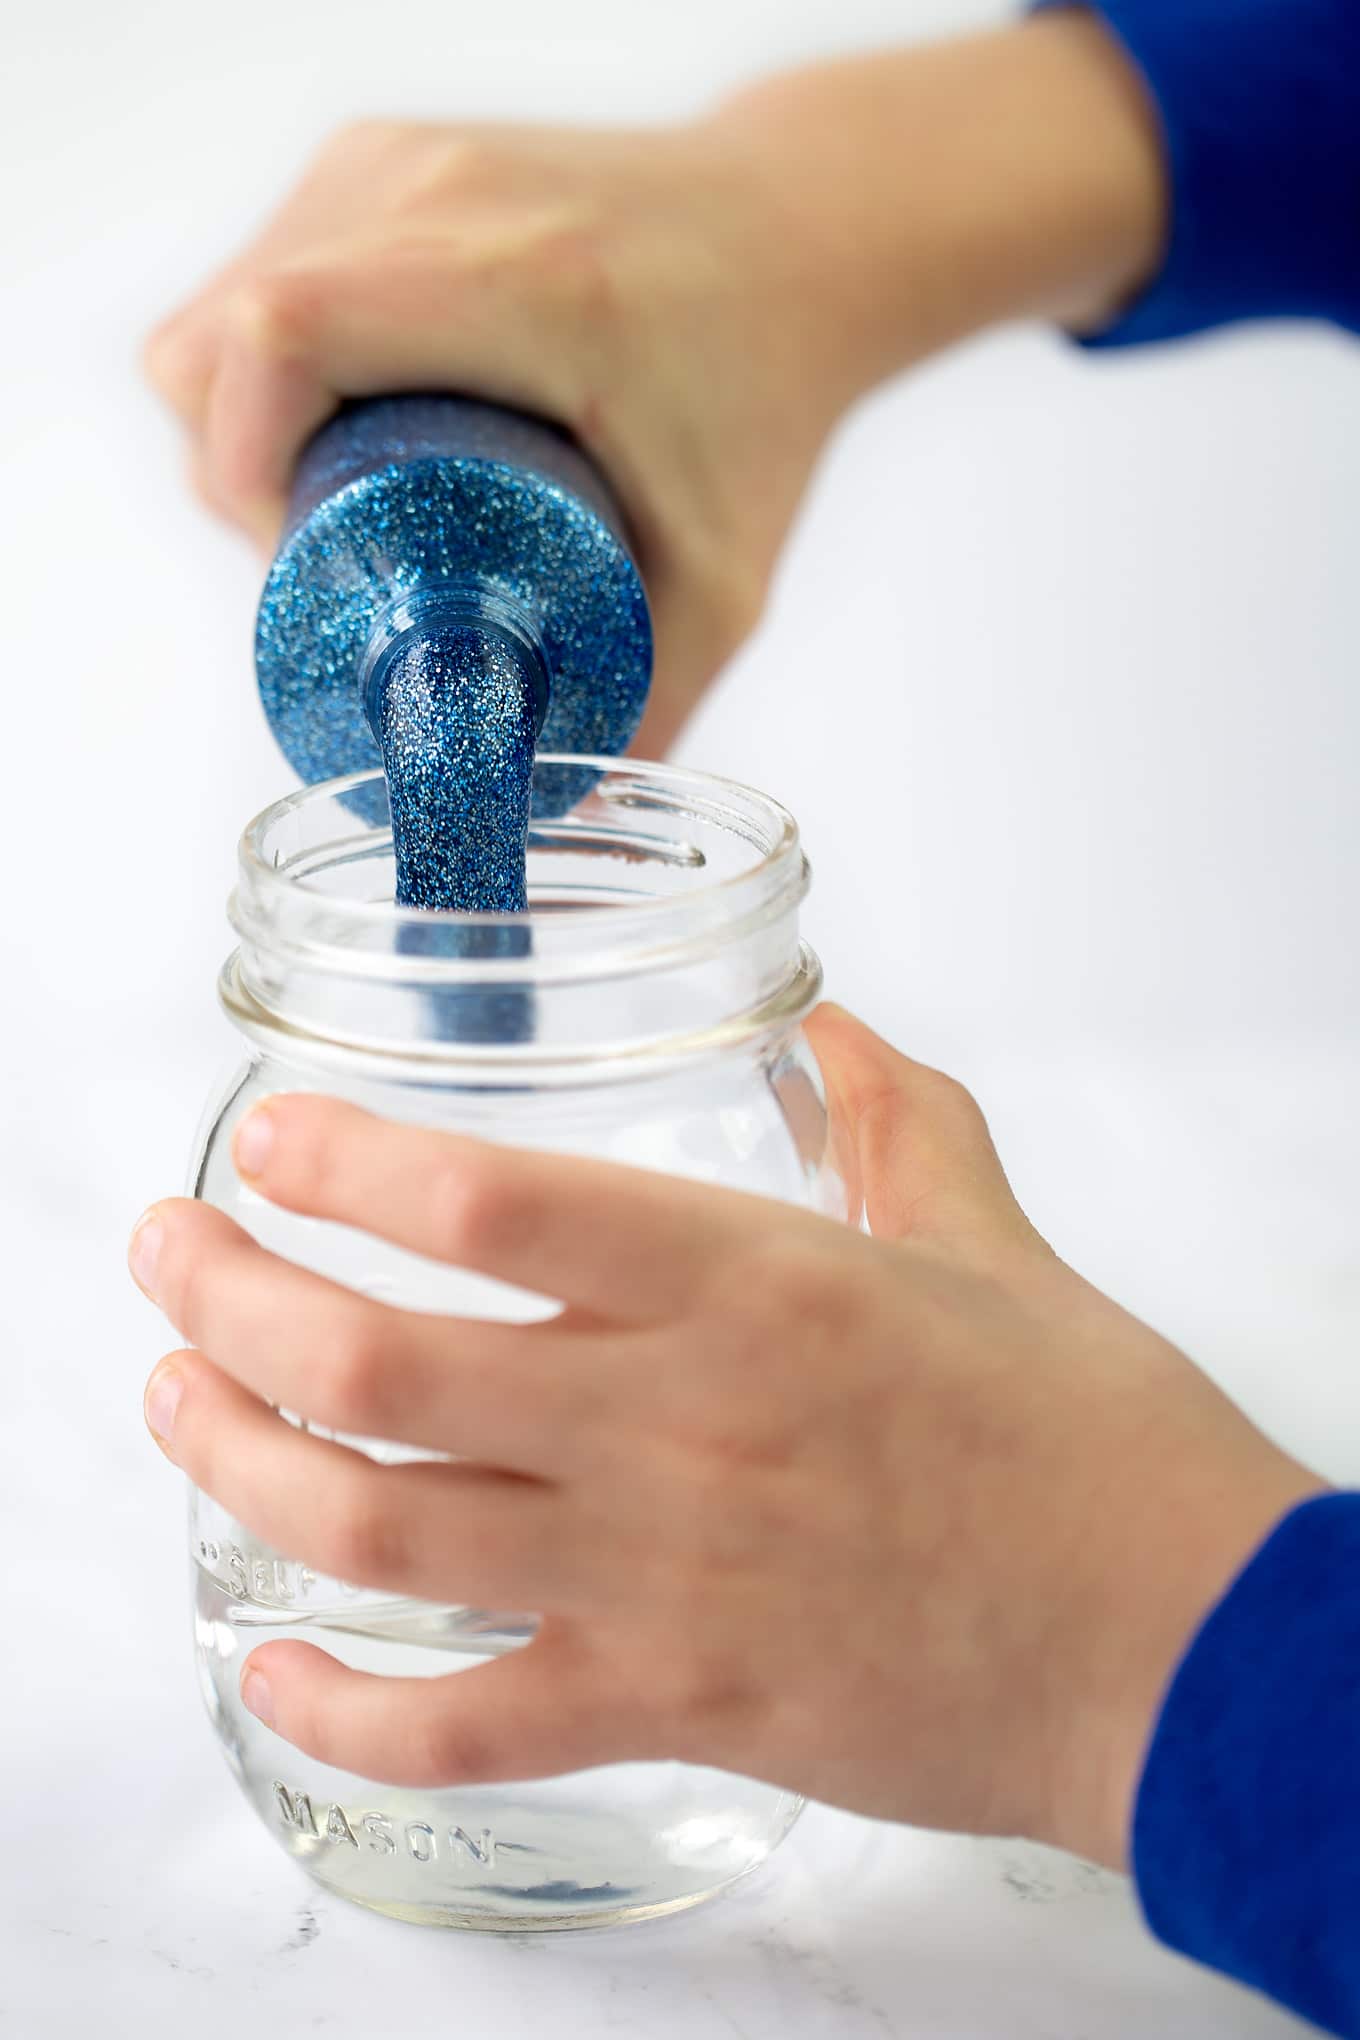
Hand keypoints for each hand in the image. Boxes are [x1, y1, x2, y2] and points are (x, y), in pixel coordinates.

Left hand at [130, 1006, 1316, 1867]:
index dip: (345, 1165)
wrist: (1185, 1652)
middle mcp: (679, 1428)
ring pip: (383, 1528)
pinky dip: (343, 1709)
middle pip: (382, 1364)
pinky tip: (268, 1664)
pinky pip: (464, 1729)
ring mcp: (663, 1582)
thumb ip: (898, 1123)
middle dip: (233, 1299)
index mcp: (756, 1289)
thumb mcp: (992, 1247)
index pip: (494, 1210)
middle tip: (167, 1252)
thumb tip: (840, 1031)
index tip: (268, 1139)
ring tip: (176, 1398)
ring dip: (243, 1460)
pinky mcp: (675, 1709)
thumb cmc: (1096, 1447)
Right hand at [143, 16, 1163, 755]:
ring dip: (241, 426)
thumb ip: (655, 701)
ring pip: (221, 306)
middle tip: (343, 561)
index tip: (306, 568)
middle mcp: (440, 193)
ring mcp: (400, 157)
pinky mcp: (382, 154)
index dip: (243, 469)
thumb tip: (553, 810)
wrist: (802, 233)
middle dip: (239, 479)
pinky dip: (259, 363)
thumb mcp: (727, 572)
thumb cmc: (770, 394)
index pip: (283, 337)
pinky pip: (257, 268)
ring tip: (347, 507)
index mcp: (524, 284)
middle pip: (220, 338)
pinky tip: (340, 431)